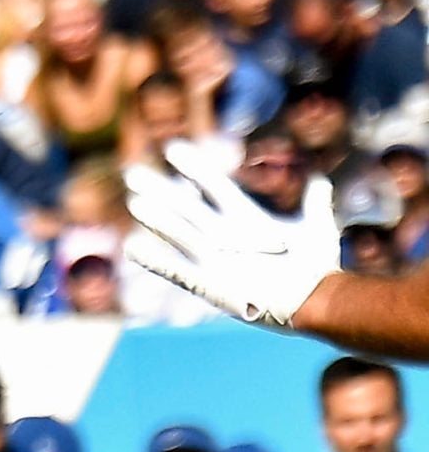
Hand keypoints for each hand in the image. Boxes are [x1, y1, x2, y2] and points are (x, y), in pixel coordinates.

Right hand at [123, 160, 340, 327]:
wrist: (313, 301)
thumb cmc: (315, 266)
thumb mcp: (317, 227)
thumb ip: (315, 202)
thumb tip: (319, 179)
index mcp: (244, 219)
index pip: (213, 186)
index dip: (194, 168)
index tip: (171, 149)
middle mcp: (223, 236)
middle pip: (186, 208)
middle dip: (160, 190)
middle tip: (133, 174)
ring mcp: (213, 260)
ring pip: (179, 234)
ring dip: (158, 220)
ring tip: (135, 204)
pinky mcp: (208, 284)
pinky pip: (176, 270)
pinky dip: (156, 260)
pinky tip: (134, 246)